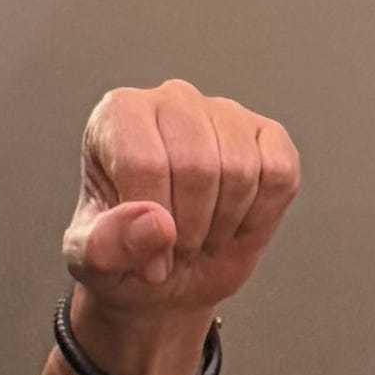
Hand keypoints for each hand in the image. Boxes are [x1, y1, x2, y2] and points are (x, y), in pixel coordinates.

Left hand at [60, 81, 298, 358]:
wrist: (168, 274)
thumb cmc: (125, 255)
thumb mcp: (95, 262)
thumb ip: (107, 245)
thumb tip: (158, 224)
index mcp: (120, 114)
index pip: (143, 163)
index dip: (151, 225)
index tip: (148, 261)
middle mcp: (173, 100)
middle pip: (196, 167)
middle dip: (190, 228)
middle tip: (178, 246)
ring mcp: (226, 114)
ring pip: (241, 172)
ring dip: (223, 224)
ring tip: (202, 232)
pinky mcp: (270, 137)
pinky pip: (280, 176)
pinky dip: (259, 215)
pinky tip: (235, 220)